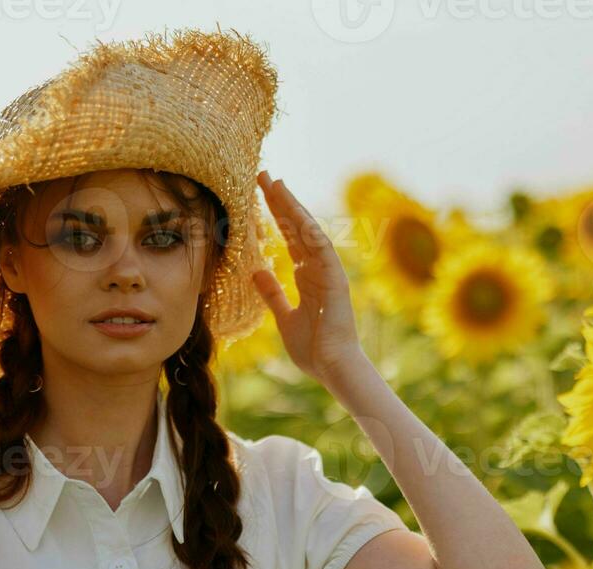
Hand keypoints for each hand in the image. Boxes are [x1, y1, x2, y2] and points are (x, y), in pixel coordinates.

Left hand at [252, 170, 370, 386]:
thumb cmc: (313, 349)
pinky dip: (310, 232)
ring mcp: (329, 273)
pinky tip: (296, 214)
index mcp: (307, 277)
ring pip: (309, 232)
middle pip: (297, 228)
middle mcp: (318, 269)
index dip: (275, 215)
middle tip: (262, 174)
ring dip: (293, 208)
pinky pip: (322, 251)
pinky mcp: (336, 281)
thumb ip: (272, 294)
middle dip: (280, 201)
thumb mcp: (283, 317)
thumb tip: (255, 272)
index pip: (289, 238)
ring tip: (275, 184)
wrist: (333, 369)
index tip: (258, 193)